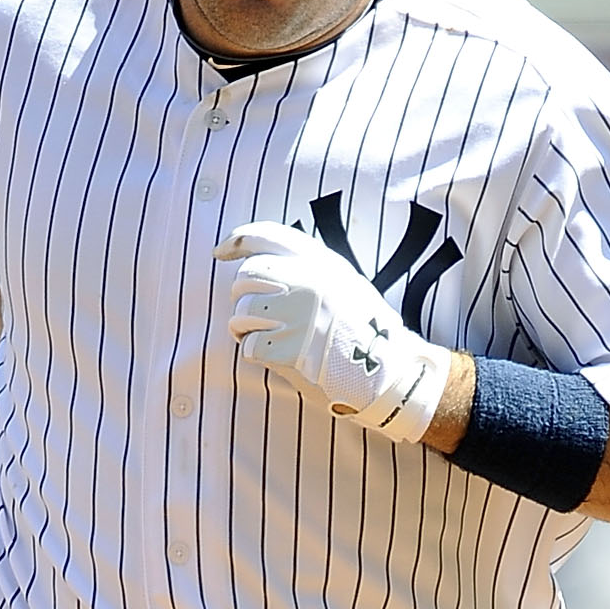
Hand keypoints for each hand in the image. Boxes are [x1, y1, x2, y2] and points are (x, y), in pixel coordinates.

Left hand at [217, 222, 451, 438]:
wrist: (389, 372)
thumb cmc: (366, 331)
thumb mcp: (345, 283)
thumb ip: (311, 269)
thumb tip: (264, 265)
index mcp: (320, 262)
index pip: (267, 236)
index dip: (236, 241)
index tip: (220, 252)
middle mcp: (307, 281)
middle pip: (246, 277)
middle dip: (243, 297)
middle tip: (257, 315)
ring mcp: (297, 313)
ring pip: (242, 312)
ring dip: (246, 328)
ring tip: (268, 338)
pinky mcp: (289, 347)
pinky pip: (250, 346)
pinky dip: (257, 354)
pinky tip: (277, 357)